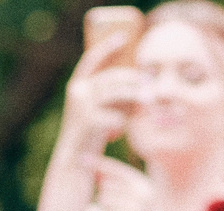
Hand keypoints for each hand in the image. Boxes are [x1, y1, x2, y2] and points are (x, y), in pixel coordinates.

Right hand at [56, 32, 143, 155]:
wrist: (73, 160)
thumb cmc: (90, 134)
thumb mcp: (98, 108)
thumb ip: (111, 93)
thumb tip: (141, 80)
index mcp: (77, 85)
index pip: (92, 59)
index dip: (107, 47)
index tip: (123, 37)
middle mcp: (77, 91)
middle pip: (113, 77)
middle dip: (135, 79)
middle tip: (151, 84)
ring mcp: (82, 105)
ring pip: (117, 92)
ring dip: (136, 96)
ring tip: (150, 101)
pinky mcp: (88, 121)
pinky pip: (116, 116)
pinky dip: (122, 123)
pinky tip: (118, 133)